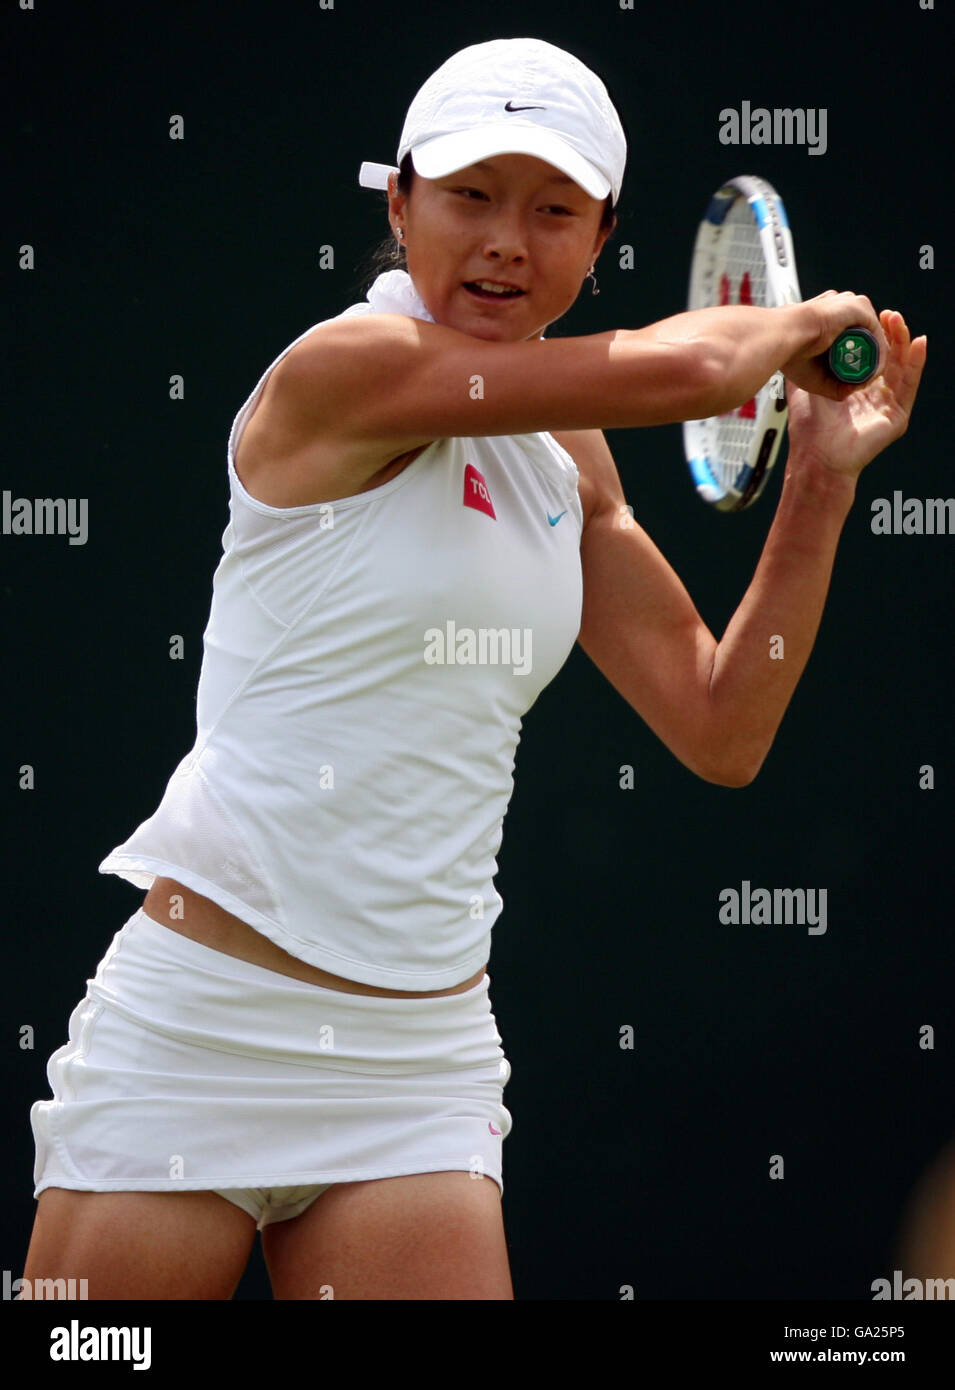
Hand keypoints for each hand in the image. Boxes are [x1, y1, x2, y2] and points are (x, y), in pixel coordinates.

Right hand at [779, 291, 890, 399]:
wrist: (784, 337)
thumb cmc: (789, 353)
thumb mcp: (813, 374)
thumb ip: (831, 384)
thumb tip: (848, 394)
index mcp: (826, 317)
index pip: (849, 336)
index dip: (852, 359)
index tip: (849, 379)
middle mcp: (840, 307)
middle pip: (863, 337)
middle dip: (864, 361)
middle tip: (859, 382)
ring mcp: (851, 305)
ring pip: (871, 338)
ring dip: (872, 361)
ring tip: (865, 381)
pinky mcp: (860, 307)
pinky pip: (877, 336)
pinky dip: (878, 356)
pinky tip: (872, 374)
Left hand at [785, 309, 926, 479]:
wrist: (815, 458)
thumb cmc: (810, 431)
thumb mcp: (805, 390)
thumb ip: (805, 370)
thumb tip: (796, 347)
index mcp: (856, 389)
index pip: (871, 356)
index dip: (873, 336)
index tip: (871, 315)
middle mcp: (875, 396)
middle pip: (889, 358)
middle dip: (890, 334)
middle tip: (887, 314)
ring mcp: (888, 406)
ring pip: (902, 367)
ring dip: (903, 342)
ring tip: (899, 321)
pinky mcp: (898, 417)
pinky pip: (910, 386)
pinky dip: (916, 363)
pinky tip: (919, 343)